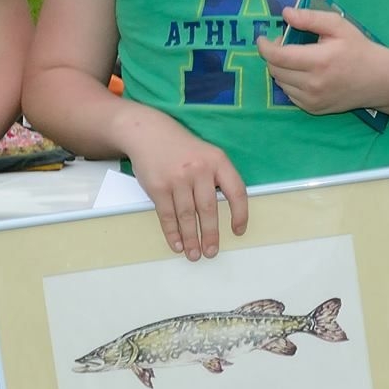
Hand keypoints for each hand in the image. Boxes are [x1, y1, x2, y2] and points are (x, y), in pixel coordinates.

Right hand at [120, 114, 246, 260]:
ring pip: (188, 216)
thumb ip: (217, 178)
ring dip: (191, 239)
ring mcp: (178, 178)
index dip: (240, 214)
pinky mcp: (158, 187)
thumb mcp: (207, 155)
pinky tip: (176, 244)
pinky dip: (172, 233)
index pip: (236, 191)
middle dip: (210, 235)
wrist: (149, 133)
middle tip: (211, 252)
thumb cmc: (181, 149)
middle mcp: (199, 169)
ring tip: (194, 254)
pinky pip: (168, 215)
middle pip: (209, 209)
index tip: (238, 231)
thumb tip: (224, 213)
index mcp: (218, 161)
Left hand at [257, 3, 387, 115]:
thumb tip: (285, 13)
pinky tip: (305, 73)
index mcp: (319, 61)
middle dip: (274, 55)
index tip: (263, 38)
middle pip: (275, 70)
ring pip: (280, 83)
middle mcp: (313, 84)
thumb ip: (310, 18)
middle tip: (286, 44)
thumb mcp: (338, 26)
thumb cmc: (358, 49)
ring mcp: (312, 100)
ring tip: (297, 58)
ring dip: (281, 69)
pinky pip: (290, 94)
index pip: (278, 56)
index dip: (265, 47)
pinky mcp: (313, 109)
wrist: (379, 80)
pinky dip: (290, 82)